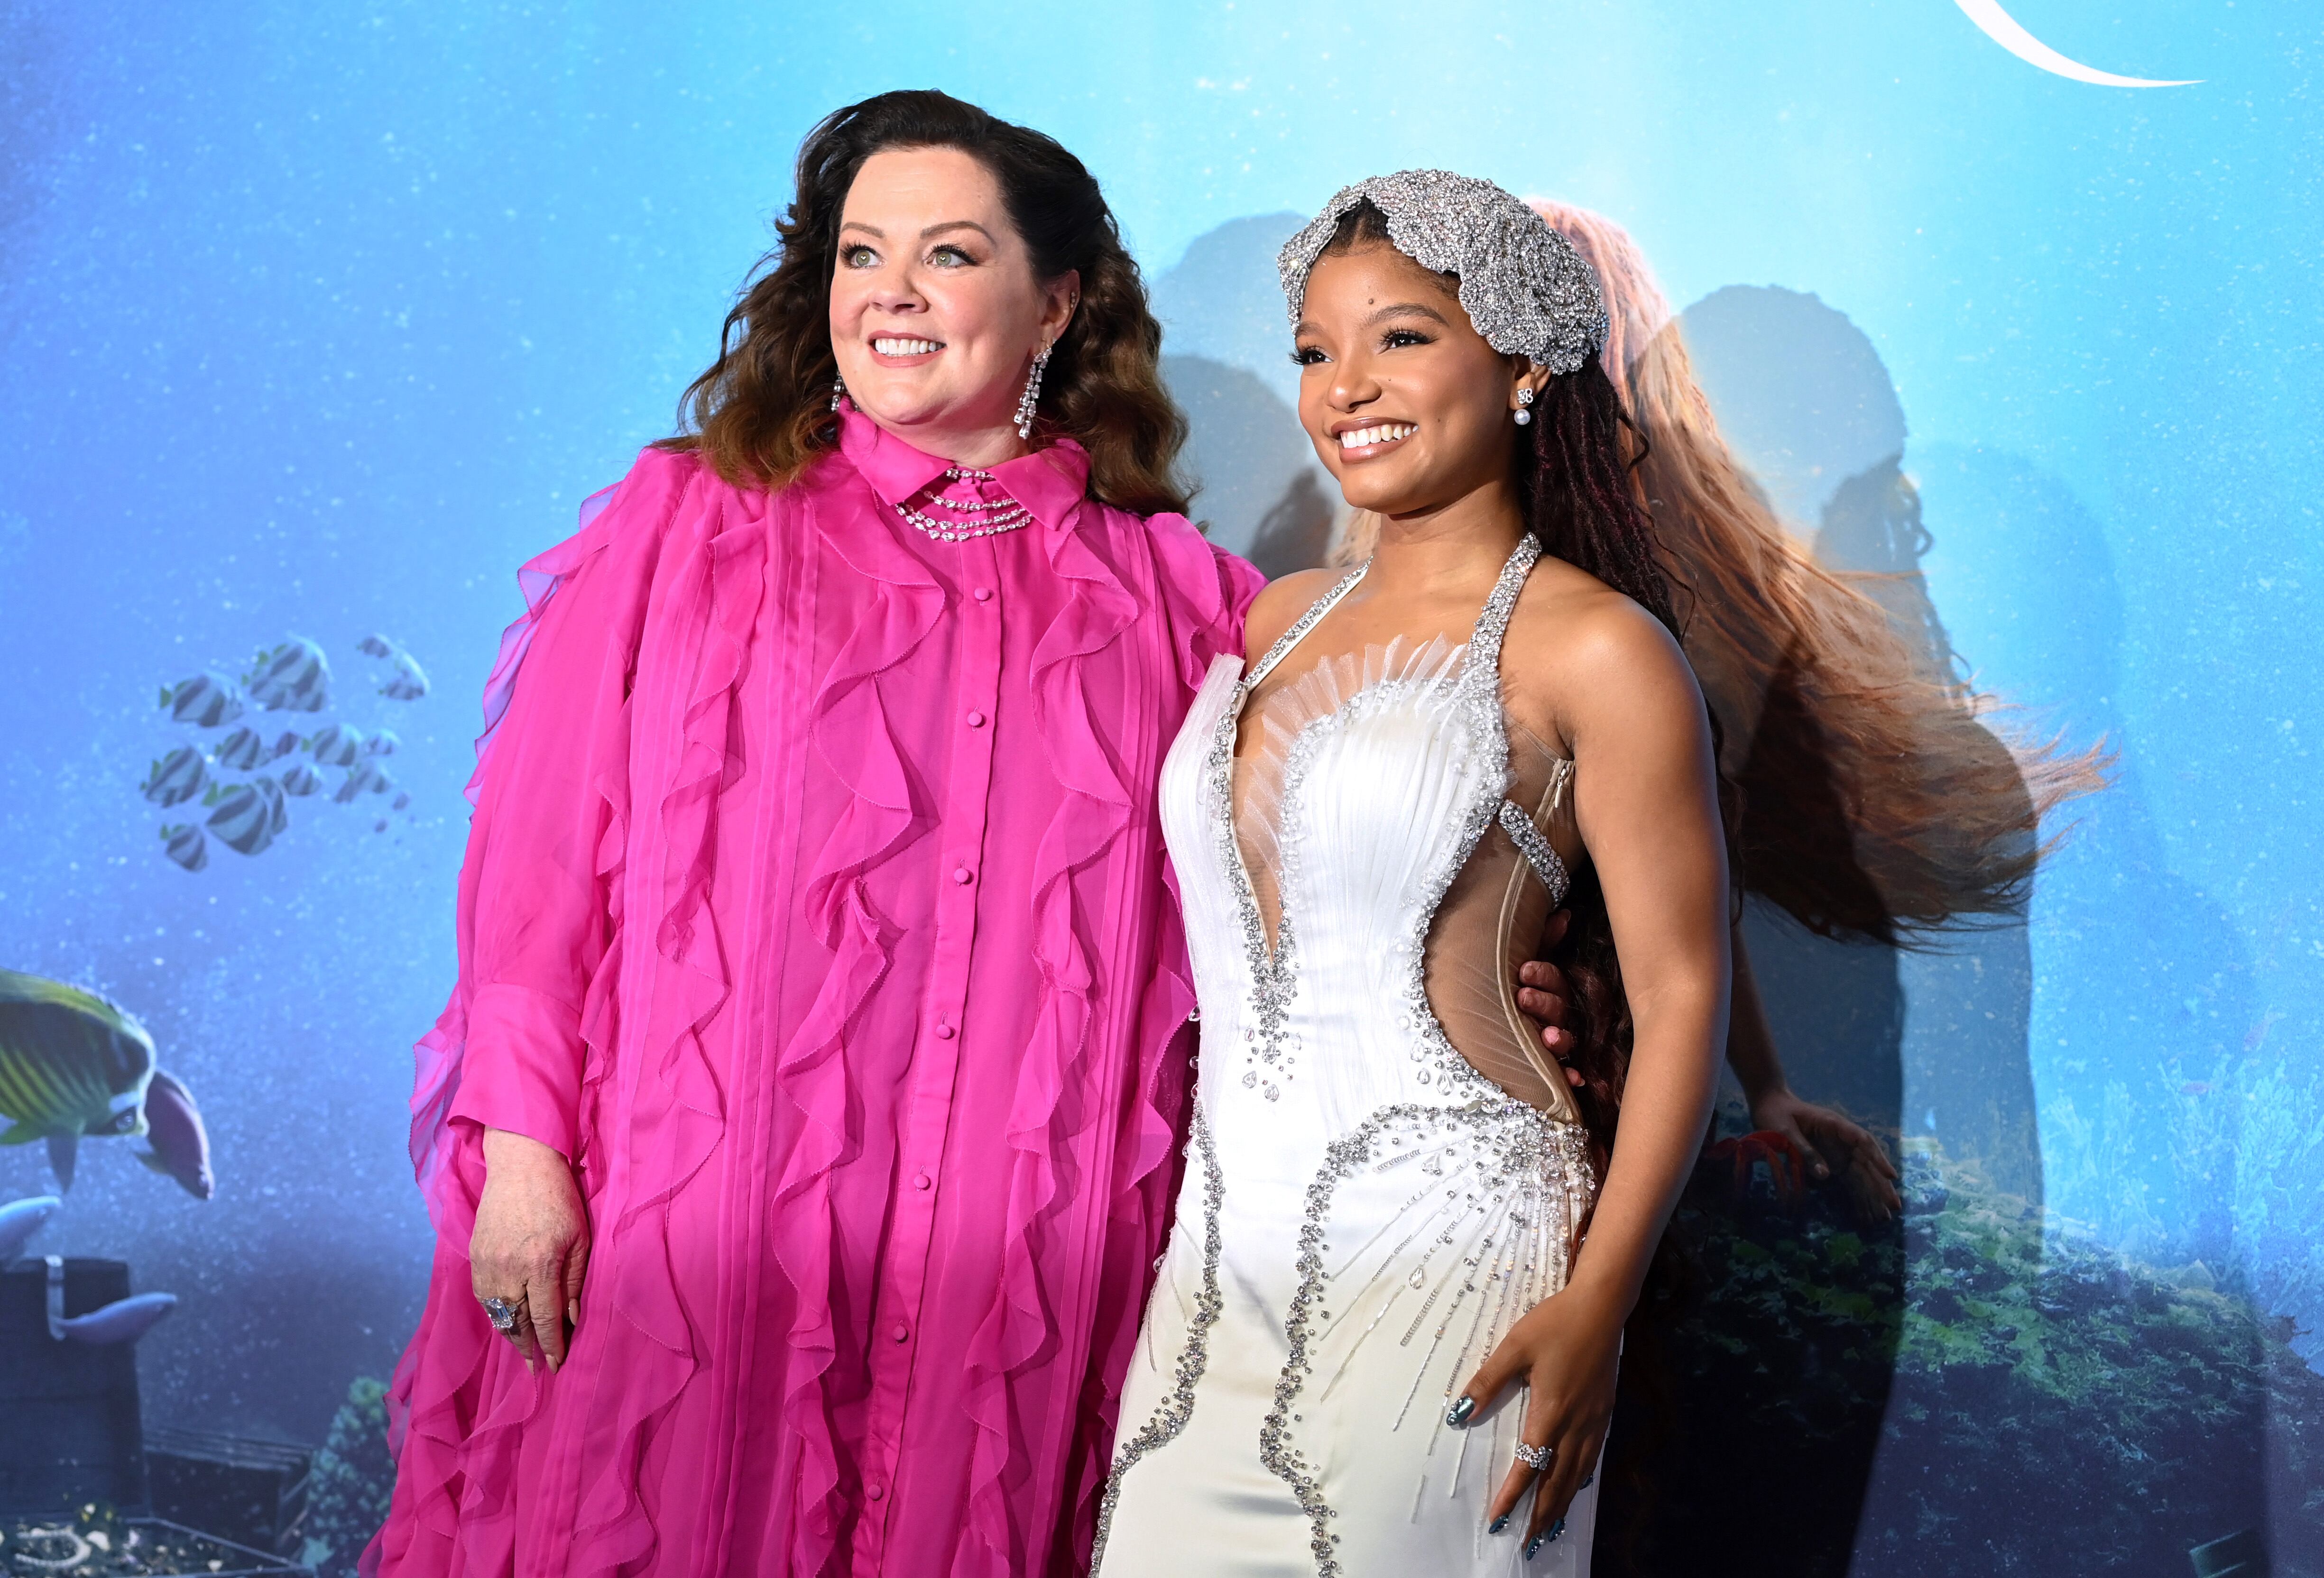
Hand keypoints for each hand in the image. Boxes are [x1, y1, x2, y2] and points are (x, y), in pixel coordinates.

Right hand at [470, 1128, 589, 1371]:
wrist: (520, 1164)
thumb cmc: (559, 1198)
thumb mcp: (580, 1238)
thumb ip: (574, 1281)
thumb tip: (571, 1319)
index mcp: (540, 1264)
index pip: (544, 1318)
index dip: (550, 1345)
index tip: (555, 1367)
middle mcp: (509, 1269)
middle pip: (516, 1323)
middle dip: (528, 1348)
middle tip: (538, 1368)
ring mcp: (487, 1264)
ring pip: (497, 1315)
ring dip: (511, 1335)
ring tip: (525, 1350)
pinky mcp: (475, 1257)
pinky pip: (484, 1298)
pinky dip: (497, 1314)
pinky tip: (508, 1322)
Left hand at [1449, 1277, 1623, 1557]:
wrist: (1602, 1307)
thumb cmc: (1555, 1323)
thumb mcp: (1514, 1347)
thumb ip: (1488, 1382)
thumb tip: (1459, 1413)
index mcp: (1551, 1412)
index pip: (1529, 1466)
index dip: (1513, 1496)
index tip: (1498, 1520)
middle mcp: (1576, 1424)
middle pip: (1558, 1482)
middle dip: (1541, 1515)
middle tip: (1528, 1543)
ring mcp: (1594, 1420)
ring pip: (1578, 1475)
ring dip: (1562, 1504)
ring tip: (1550, 1529)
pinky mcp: (1604, 1412)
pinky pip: (1592, 1458)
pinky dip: (1581, 1480)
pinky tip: (1576, 1486)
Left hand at [1515, 911, 1581, 1086]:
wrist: (1491, 1022)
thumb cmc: (1514, 986)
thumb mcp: (1526, 962)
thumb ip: (1543, 940)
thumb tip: (1563, 914)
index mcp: (1550, 988)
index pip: (1552, 979)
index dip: (1541, 974)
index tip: (1524, 970)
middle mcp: (1555, 1014)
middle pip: (1557, 1009)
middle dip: (1543, 1002)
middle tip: (1523, 996)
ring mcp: (1554, 1041)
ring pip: (1562, 1039)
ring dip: (1558, 1038)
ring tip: (1546, 1037)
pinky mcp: (1551, 1066)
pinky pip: (1565, 1072)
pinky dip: (1570, 1076)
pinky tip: (1574, 1080)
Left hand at [1747, 1087, 1901, 1218]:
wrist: (1770, 1107)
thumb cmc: (1776, 1115)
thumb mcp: (1785, 1131)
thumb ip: (1805, 1151)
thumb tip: (1825, 1175)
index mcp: (1835, 1125)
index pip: (1863, 1142)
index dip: (1878, 1159)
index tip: (1891, 1176)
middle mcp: (1843, 1140)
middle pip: (1867, 1163)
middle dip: (1881, 1184)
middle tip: (1894, 1205)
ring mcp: (1839, 1153)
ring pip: (1862, 1175)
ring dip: (1873, 1195)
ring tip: (1885, 1217)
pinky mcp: (1833, 1164)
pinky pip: (1850, 1181)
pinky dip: (1858, 1197)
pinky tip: (1867, 1214)